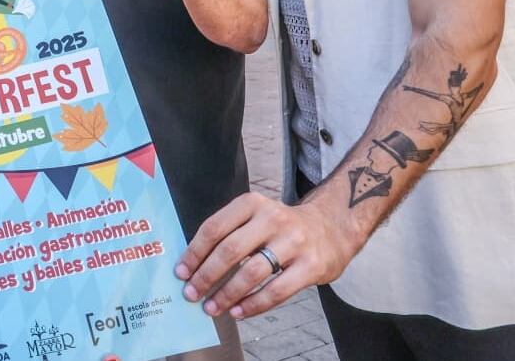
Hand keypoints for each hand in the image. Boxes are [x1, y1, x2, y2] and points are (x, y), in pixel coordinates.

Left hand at [174, 192, 361, 318]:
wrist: (332, 228)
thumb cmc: (282, 227)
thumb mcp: (256, 216)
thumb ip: (229, 233)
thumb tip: (193, 265)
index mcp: (252, 203)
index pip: (214, 228)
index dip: (194, 253)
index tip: (181, 272)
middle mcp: (273, 218)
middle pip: (229, 251)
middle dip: (205, 276)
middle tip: (191, 293)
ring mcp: (294, 242)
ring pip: (251, 273)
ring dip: (226, 294)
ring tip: (211, 307)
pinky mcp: (312, 265)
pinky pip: (276, 291)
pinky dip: (253, 304)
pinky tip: (238, 311)